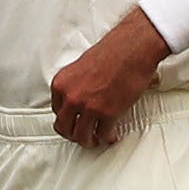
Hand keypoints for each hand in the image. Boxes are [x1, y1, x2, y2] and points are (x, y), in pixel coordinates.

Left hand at [48, 10, 168, 148]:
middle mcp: (71, 97)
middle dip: (73, 134)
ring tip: (97, 139)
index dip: (67, 118)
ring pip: (81, 136)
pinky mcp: (107, 114)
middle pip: (64, 127)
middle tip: (83, 135)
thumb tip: (79, 99)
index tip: (75, 121)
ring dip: (89, 140)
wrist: (132, 49)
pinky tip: (112, 135)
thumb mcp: (80, 67)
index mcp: (61, 84)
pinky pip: (102, 134)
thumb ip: (75, 85)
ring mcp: (88, 107)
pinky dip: (107, 137)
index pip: (56, 110)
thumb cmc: (112, 52)